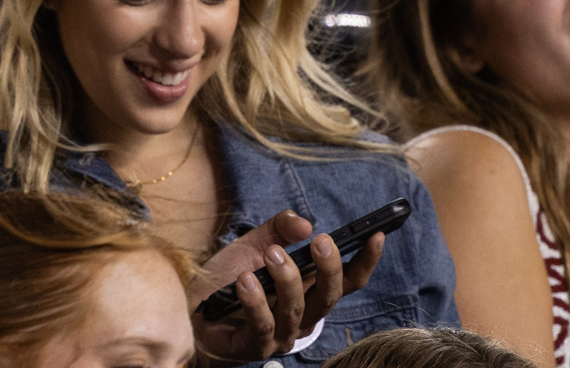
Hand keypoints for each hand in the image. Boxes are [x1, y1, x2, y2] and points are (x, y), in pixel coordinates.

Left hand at [188, 210, 383, 364]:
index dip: (365, 261)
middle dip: (328, 269)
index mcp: (310, 291)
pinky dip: (255, 302)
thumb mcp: (255, 243)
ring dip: (287, 279)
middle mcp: (302, 316)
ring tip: (271, 254)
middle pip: (329, 297)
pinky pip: (262, 325)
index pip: (348, 281)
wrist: (193, 307)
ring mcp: (281, 335)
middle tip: (320, 242)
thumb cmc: (231, 276)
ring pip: (296, 309)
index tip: (376, 235)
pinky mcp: (254, 345)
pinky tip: (245, 281)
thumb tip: (304, 224)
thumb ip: (280, 229)